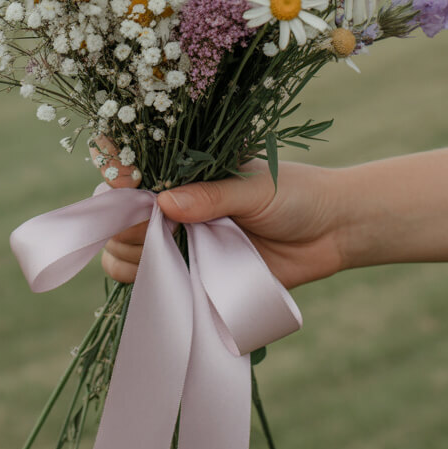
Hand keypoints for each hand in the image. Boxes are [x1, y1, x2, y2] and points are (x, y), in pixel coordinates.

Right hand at [101, 159, 346, 290]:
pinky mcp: (193, 275)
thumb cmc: (296, 194)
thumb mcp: (255, 187)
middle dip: (121, 222)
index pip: (129, 161)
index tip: (124, 182)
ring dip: (130, 255)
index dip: (115, 169)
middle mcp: (173, 203)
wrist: (332, 233)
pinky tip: (166, 282)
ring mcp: (180, 240)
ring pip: (124, 251)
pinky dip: (147, 287)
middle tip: (151, 230)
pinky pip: (152, 285)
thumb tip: (162, 203)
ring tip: (166, 255)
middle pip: (117, 212)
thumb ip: (212, 196)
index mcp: (184, 169)